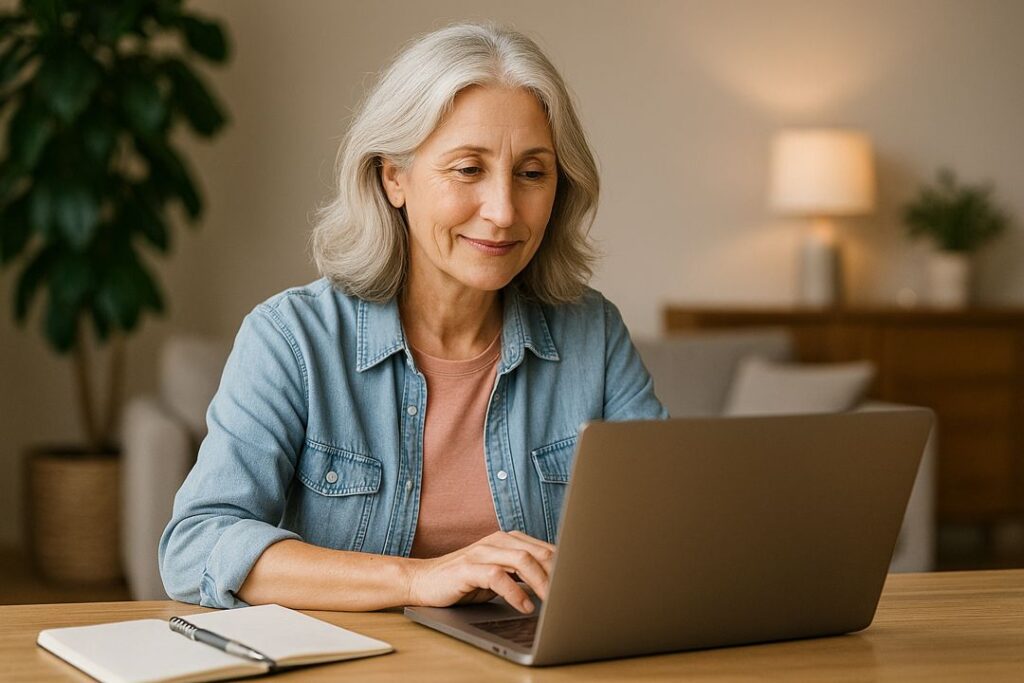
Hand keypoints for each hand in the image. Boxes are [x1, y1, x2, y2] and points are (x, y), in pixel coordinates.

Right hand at [405, 531, 554, 613]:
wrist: (423, 581)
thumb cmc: (463, 581)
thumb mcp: (498, 574)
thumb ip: (521, 573)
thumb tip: (554, 584)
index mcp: (507, 540)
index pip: (544, 548)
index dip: (563, 565)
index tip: (577, 583)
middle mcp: (496, 541)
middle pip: (537, 552)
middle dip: (557, 574)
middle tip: (568, 595)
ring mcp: (481, 552)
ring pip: (521, 560)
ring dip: (541, 582)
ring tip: (551, 601)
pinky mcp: (467, 568)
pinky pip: (497, 576)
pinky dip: (515, 592)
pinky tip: (524, 606)